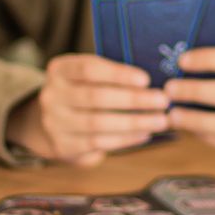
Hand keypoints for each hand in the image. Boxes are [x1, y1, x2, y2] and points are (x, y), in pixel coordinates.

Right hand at [7, 54, 170, 166]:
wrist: (52, 123)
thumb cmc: (83, 93)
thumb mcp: (88, 77)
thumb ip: (112, 76)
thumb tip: (152, 82)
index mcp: (60, 69)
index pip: (89, 68)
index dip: (118, 74)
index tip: (146, 79)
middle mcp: (52, 95)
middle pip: (95, 97)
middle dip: (133, 99)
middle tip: (162, 101)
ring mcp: (54, 122)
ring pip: (98, 123)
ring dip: (134, 122)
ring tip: (160, 120)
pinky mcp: (62, 145)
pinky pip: (98, 143)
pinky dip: (125, 139)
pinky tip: (144, 134)